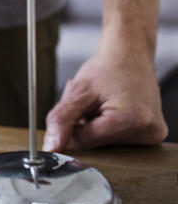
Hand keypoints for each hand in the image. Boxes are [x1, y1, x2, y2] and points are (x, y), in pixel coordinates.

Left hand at [43, 42, 166, 150]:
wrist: (130, 56)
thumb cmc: (107, 69)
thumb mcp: (78, 90)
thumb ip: (61, 119)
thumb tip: (51, 147)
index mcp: (130, 121)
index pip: (85, 141)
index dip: (76, 123)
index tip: (82, 106)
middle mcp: (147, 133)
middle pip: (97, 144)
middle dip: (88, 124)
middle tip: (95, 103)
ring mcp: (153, 136)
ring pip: (106, 143)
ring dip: (98, 124)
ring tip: (106, 103)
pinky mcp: (153, 136)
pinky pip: (119, 140)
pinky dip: (110, 126)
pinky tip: (115, 109)